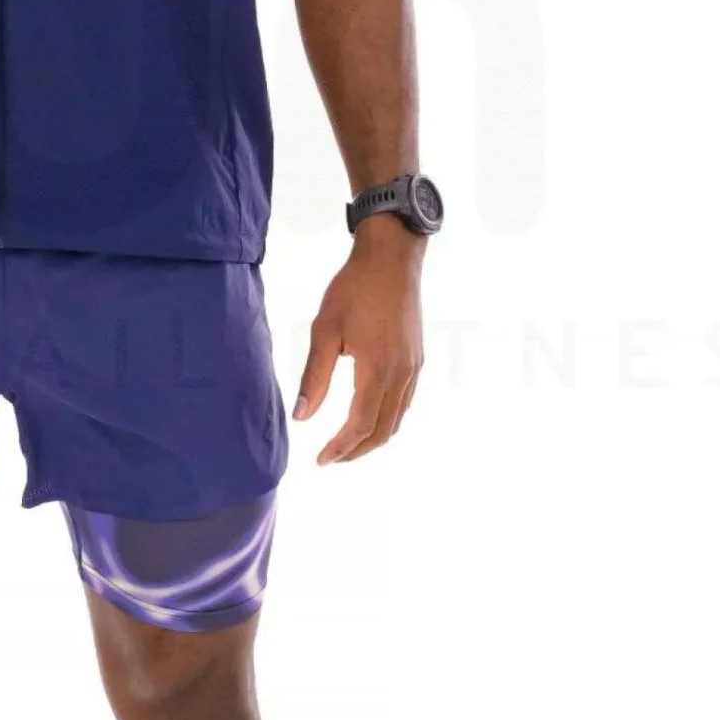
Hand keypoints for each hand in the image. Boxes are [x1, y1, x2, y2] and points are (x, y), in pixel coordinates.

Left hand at [292, 219, 423, 463]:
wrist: (392, 259)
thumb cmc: (354, 289)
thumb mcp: (325, 330)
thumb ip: (314, 377)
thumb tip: (302, 417)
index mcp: (378, 370)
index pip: (360, 424)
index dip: (340, 447)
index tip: (320, 460)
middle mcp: (402, 374)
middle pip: (383, 430)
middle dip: (357, 450)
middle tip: (331, 459)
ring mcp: (414, 367)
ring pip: (397, 418)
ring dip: (373, 437)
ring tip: (347, 444)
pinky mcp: (417, 359)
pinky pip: (405, 401)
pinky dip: (387, 418)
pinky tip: (369, 416)